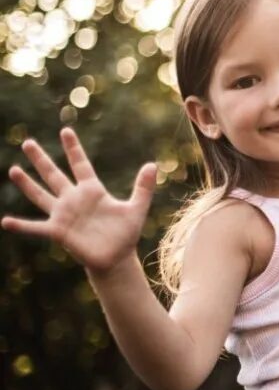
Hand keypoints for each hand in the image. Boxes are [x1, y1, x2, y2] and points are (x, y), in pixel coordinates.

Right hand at [2, 129, 155, 273]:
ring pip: (41, 195)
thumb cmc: (126, 233)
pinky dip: (21, 225)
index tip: (65, 130)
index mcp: (92, 191)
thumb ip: (143, 187)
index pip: (81, 164)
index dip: (73, 148)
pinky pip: (36, 227)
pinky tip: (5, 222)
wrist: (116, 258)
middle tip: (28, 142)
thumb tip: (152, 165)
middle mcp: (74, 199)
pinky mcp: (58, 231)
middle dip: (41, 159)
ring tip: (13, 169)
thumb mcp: (137, 208)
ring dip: (27, 184)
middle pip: (54, 175)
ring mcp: (63, 215)